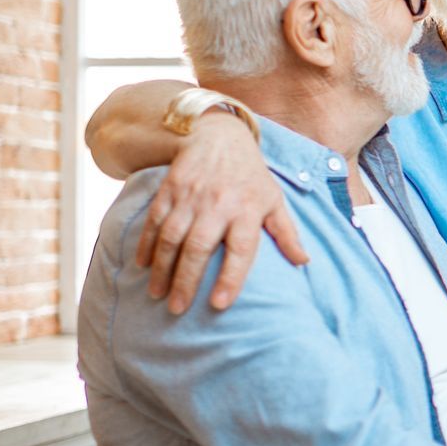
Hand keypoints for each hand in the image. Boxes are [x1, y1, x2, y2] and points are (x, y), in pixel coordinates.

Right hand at [134, 113, 309, 312]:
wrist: (218, 136)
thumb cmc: (251, 176)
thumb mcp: (274, 200)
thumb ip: (286, 233)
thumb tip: (303, 262)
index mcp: (248, 210)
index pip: (240, 250)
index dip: (230, 278)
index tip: (220, 305)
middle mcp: (218, 204)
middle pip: (200, 247)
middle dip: (186, 280)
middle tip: (177, 309)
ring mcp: (191, 197)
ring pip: (172, 236)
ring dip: (162, 268)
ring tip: (157, 294)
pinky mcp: (169, 190)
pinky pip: (154, 221)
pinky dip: (146, 244)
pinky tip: (143, 265)